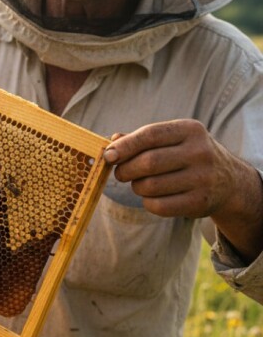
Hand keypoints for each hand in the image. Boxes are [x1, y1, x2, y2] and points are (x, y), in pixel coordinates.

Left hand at [104, 119, 262, 260]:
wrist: (228, 181)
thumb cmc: (186, 155)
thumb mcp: (171, 139)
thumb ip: (141, 139)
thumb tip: (112, 140)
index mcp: (190, 130)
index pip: (150, 135)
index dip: (125, 145)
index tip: (108, 155)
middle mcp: (200, 152)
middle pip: (148, 162)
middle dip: (125, 170)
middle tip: (121, 173)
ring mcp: (203, 178)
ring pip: (150, 186)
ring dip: (136, 187)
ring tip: (140, 184)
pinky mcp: (200, 202)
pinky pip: (158, 206)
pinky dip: (148, 202)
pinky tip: (153, 197)